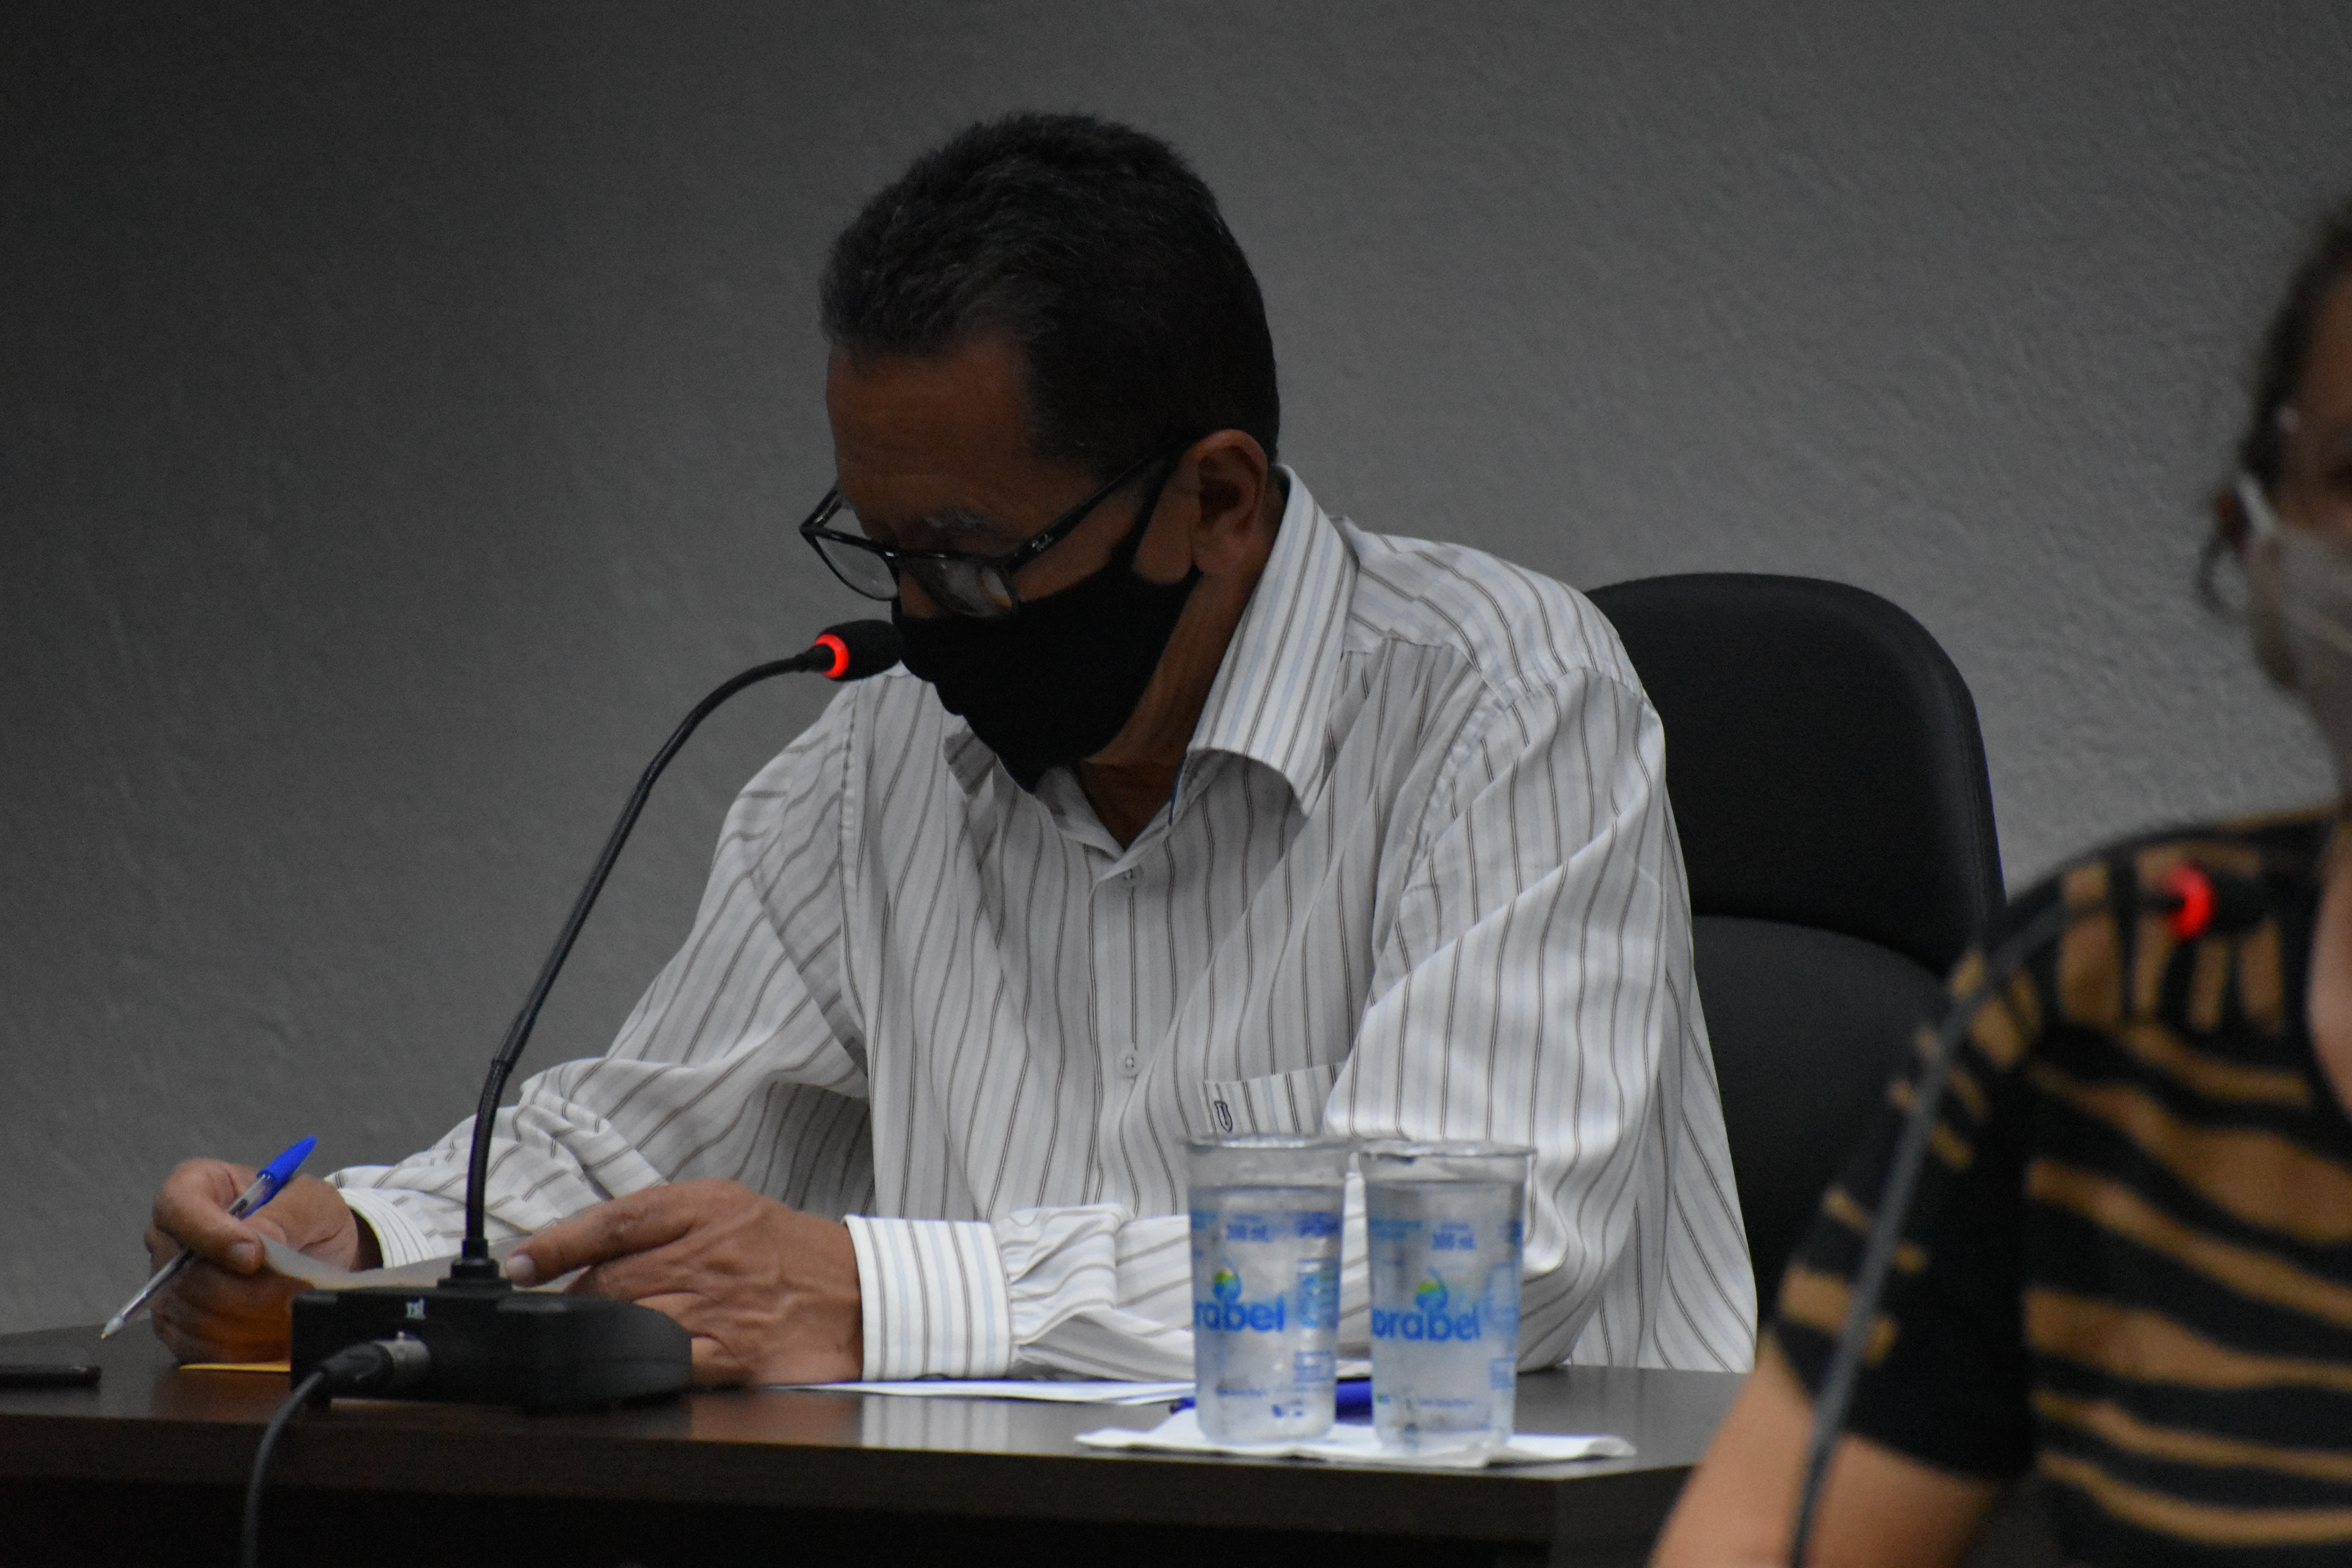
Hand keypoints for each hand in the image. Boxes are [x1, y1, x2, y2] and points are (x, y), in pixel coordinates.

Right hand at [145, 1161, 375, 1363]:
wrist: (316, 1256)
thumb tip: (262, 1238)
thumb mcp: (314, 1200)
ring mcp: (169, 1286)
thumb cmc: (307, 1218)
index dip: (214, 1235)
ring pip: (196, 1315)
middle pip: (188, 1273)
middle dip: (249, 1287)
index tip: (256, 1254)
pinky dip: (243, 1346)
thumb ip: (289, 1213)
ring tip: (293, 1308)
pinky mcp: (180, 1328)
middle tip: (295, 1286)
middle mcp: (171, 1238)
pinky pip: (199, 1347)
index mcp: (195, 1189)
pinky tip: (275, 1334)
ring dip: (252, 1319)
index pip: (179, 1208)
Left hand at [508, 1180, 861, 1386]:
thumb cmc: (786, 1250)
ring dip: (599, 1330)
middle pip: (613, 1277)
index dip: (557, 1243)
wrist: (859, 1292)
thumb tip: (588, 1244)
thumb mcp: (729, 1209)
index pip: (615, 1221)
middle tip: (559, 1305)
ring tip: (594, 1331)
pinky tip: (625, 1362)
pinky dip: (635, 1363)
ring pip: (631, 1318)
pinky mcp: (736, 1353)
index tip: (520, 1264)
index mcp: (709, 1206)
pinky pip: (666, 1361)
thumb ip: (663, 1221)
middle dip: (574, 1295)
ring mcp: (725, 1305)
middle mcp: (714, 1251)